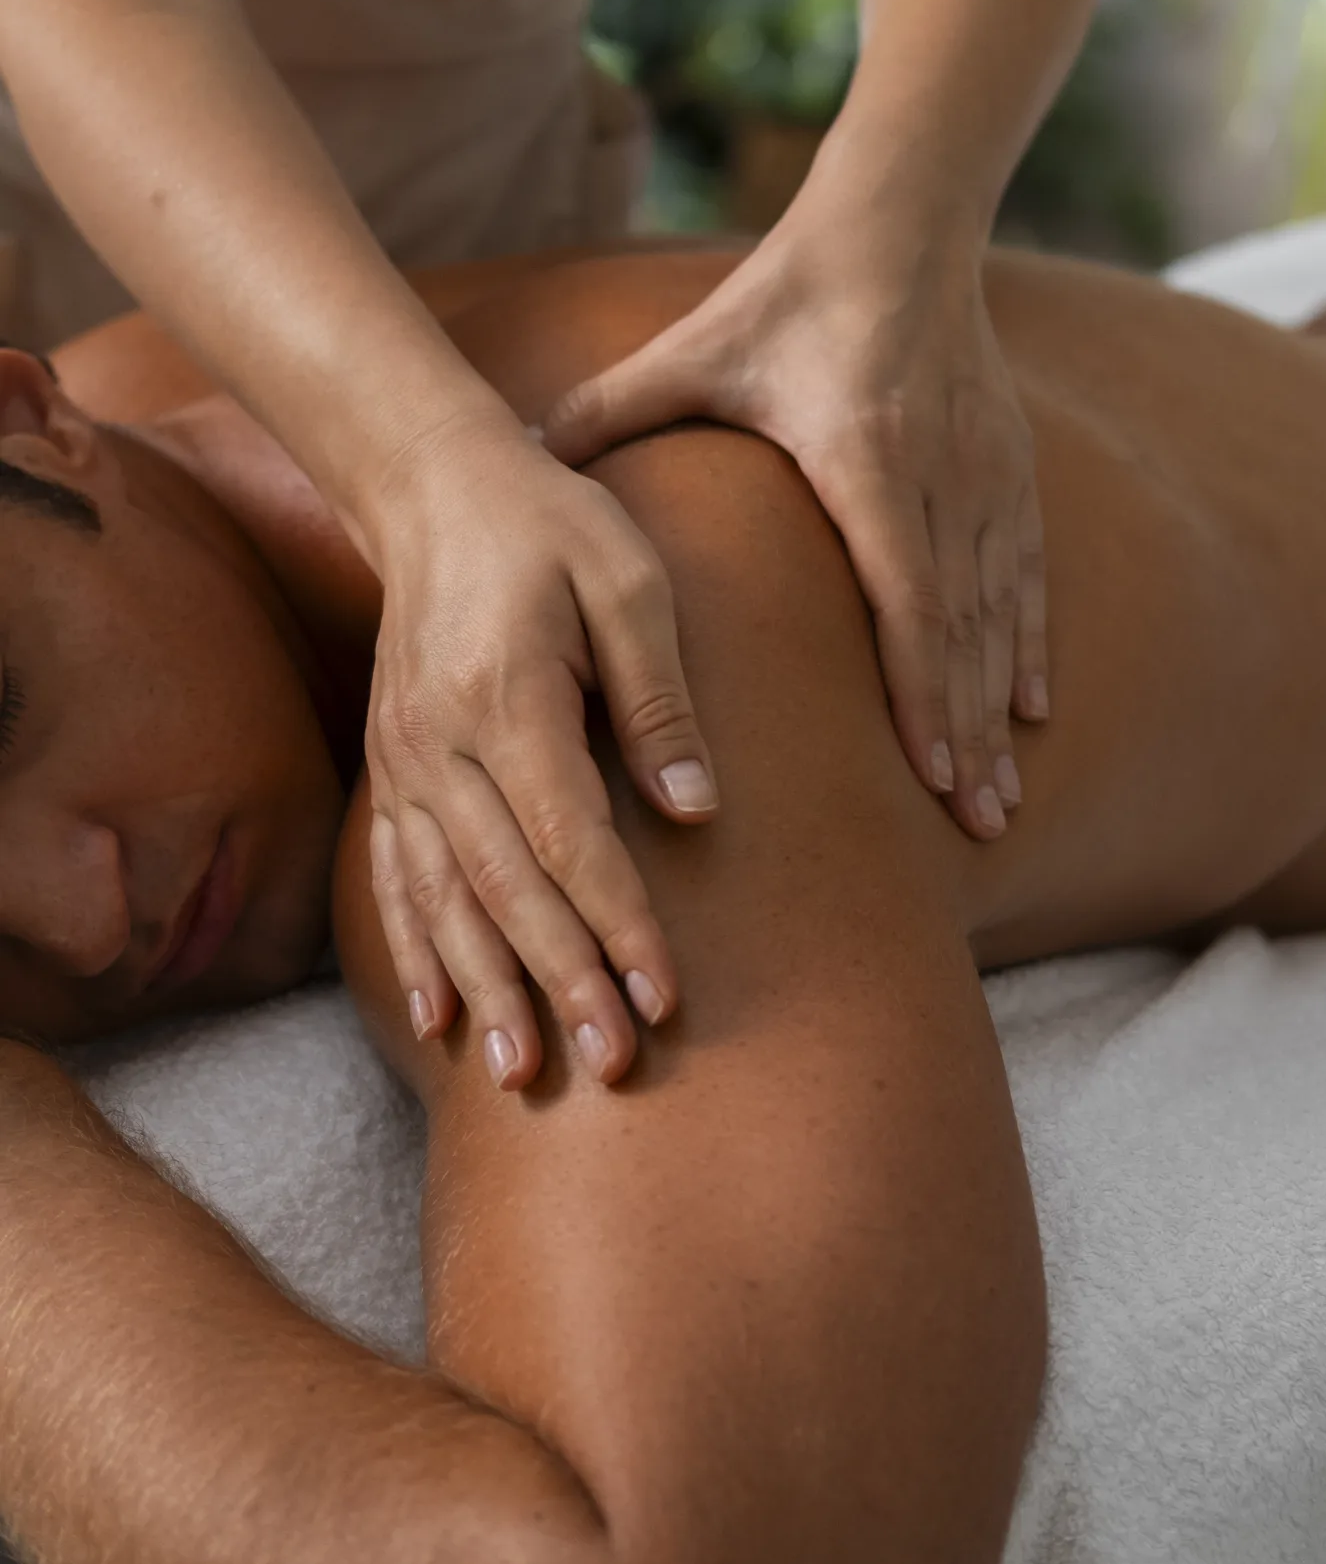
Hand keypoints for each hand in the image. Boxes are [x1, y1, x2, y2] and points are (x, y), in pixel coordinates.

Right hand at [363, 408, 719, 1091]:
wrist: (435, 490)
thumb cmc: (554, 528)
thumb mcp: (630, 580)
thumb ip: (658, 694)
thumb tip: (696, 804)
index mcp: (507, 697)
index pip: (569, 837)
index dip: (618, 921)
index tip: (664, 993)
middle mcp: (439, 745)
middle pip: (505, 888)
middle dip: (562, 981)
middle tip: (614, 1061)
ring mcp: (403, 765)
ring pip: (444, 901)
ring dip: (488, 991)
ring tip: (528, 1073)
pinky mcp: (390, 773)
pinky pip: (397, 882)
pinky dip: (418, 957)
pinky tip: (442, 1023)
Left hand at [542, 219, 1046, 837]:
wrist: (897, 229)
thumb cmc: (783, 299)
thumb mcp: (693, 353)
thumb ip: (609, 408)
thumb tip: (517, 456)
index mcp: (865, 459)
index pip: (905, 596)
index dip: (921, 690)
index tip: (928, 774)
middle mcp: (939, 477)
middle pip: (960, 630)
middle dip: (966, 736)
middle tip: (975, 827)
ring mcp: (983, 475)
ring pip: (998, 614)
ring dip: (996, 709)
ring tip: (997, 797)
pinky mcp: (1009, 466)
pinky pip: (1026, 574)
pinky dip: (1026, 645)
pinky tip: (1028, 709)